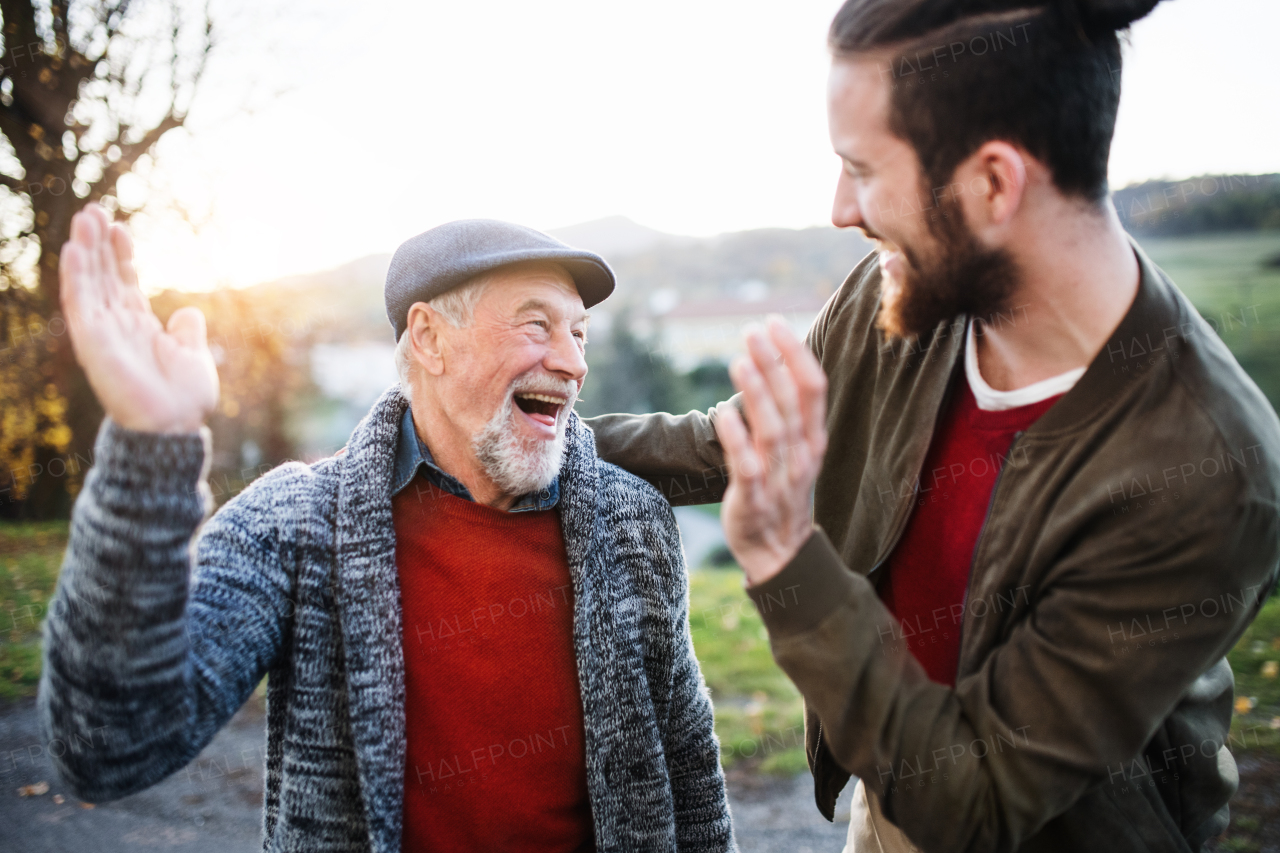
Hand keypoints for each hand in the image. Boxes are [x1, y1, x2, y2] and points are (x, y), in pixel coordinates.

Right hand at [60, 204, 218, 433]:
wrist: (176, 425)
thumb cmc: (184, 398)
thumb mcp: (193, 356)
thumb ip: (187, 333)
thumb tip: (188, 312)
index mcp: (139, 327)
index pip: (123, 283)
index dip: (120, 255)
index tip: (121, 228)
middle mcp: (117, 326)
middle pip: (102, 276)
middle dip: (98, 244)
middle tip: (94, 210)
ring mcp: (102, 332)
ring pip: (88, 283)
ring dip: (85, 250)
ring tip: (85, 218)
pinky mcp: (92, 342)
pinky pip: (80, 304)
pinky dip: (77, 277)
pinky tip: (75, 250)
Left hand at [717, 317, 827, 585]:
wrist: (780, 554)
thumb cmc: (782, 492)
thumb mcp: (795, 450)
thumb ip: (788, 411)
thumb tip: (772, 362)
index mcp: (813, 439)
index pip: (813, 388)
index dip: (795, 352)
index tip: (775, 322)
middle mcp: (802, 455)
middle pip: (791, 401)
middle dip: (774, 362)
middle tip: (753, 329)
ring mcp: (780, 478)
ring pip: (772, 430)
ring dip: (756, 393)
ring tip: (739, 360)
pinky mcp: (754, 500)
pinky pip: (748, 467)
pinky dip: (736, 439)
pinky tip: (722, 413)